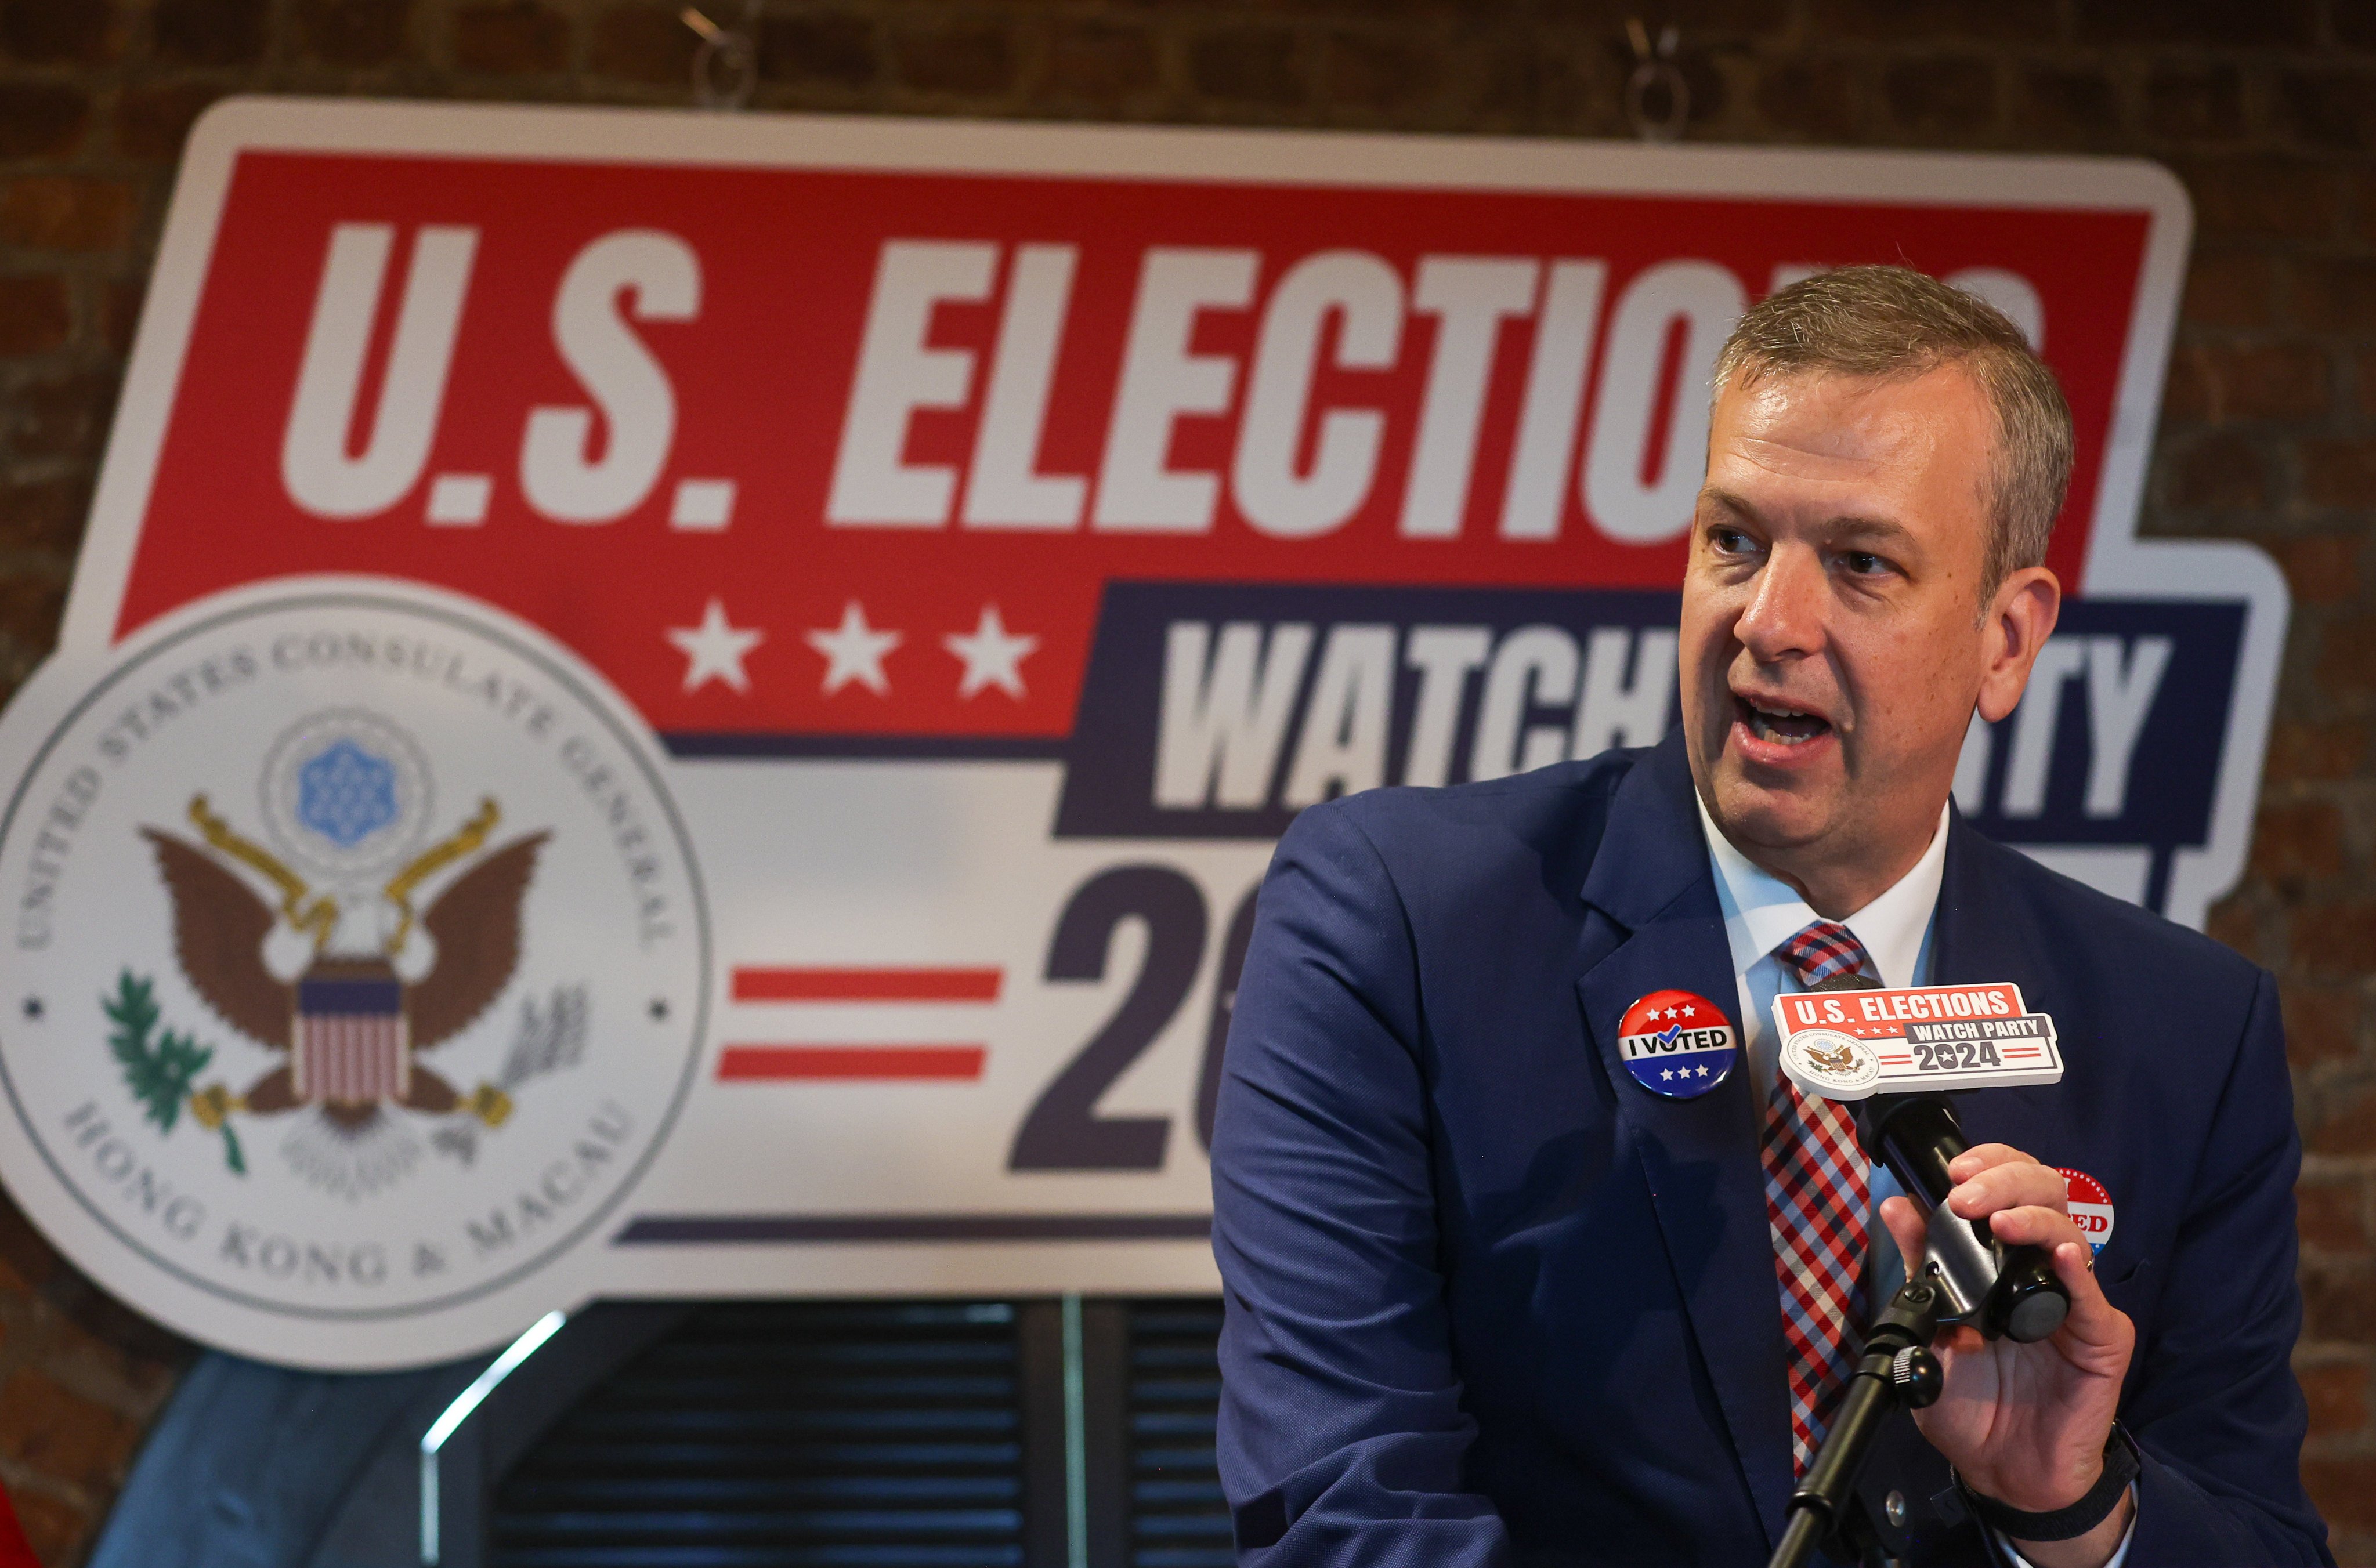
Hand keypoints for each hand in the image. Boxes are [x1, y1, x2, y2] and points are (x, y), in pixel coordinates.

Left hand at [1877, 1144, 2135, 1567]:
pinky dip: (2076, 1269)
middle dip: (2005, 1181)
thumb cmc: (1970, 1404)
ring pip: (2069, 1232)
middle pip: (2043, 1195)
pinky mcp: (2102, 1338)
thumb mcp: (1931, 1331)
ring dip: (2033, 1216)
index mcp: (2001, 1263)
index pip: (2007, 1190)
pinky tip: (2060, 1256)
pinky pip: (2093, 1297)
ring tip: (1999, 1221)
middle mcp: (2041, 1272)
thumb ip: (1921, 1270)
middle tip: (1968, 1193)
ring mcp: (2075, 1302)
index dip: (1988, 1168)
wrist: (2001, 1469)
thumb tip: (1897, 1208)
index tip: (1954, 1170)